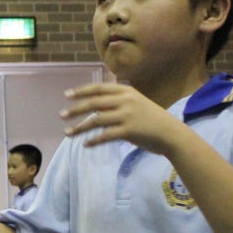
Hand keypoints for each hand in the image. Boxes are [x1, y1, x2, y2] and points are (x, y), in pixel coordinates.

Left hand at [60, 83, 184, 154]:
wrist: (172, 134)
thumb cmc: (152, 119)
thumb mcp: (137, 102)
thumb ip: (119, 101)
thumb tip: (96, 105)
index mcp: (126, 91)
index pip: (99, 89)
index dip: (81, 91)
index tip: (67, 95)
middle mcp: (126, 101)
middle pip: (94, 103)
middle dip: (75, 109)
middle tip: (61, 115)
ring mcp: (127, 115)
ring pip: (96, 120)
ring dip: (79, 127)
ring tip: (68, 133)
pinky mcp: (128, 131)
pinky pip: (105, 135)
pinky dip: (93, 140)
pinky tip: (85, 144)